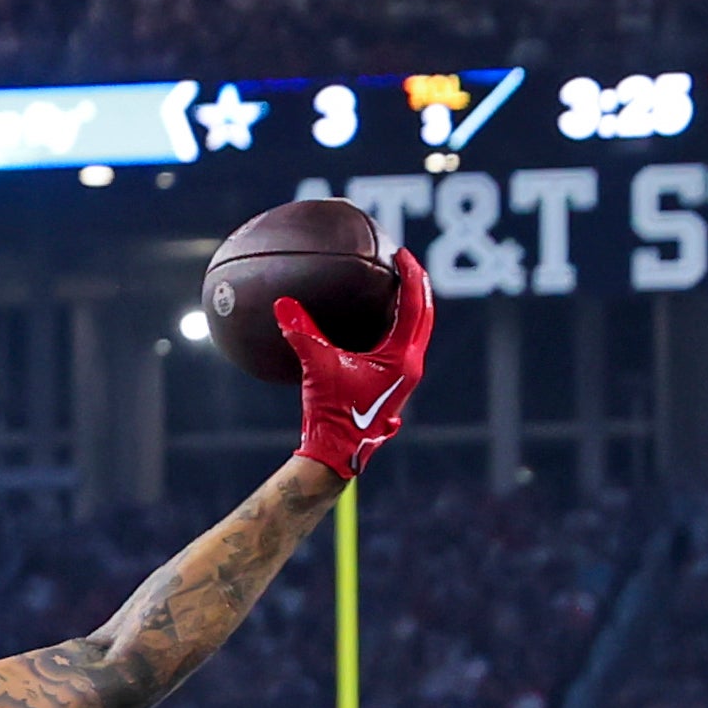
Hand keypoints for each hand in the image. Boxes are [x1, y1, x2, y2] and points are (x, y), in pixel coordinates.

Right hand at [279, 247, 434, 480]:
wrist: (337, 454)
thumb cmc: (332, 414)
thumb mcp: (317, 369)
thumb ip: (302, 334)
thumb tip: (282, 305)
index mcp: (401, 358)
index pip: (414, 305)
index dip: (410, 275)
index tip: (402, 253)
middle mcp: (411, 365)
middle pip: (426, 314)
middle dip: (419, 286)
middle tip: (408, 263)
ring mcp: (406, 376)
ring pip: (420, 330)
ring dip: (415, 306)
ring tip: (402, 285)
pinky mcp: (396, 385)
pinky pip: (406, 344)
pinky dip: (402, 325)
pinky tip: (384, 321)